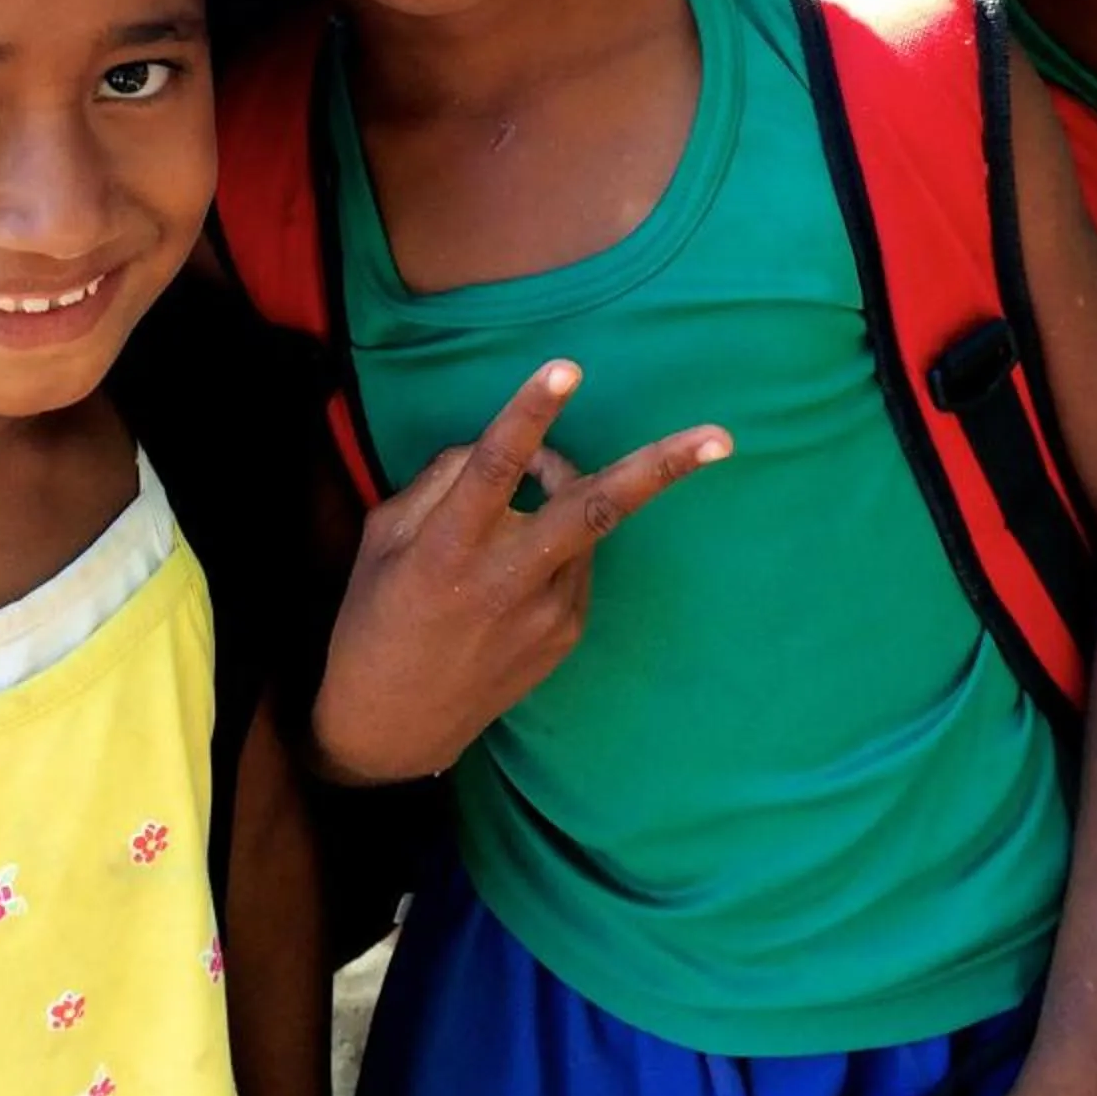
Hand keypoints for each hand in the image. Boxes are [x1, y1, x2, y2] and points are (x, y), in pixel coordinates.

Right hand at [311, 362, 728, 784]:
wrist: (392, 726)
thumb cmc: (374, 615)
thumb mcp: (384, 536)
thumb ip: (440, 480)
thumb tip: (500, 443)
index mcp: (448, 546)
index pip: (494, 467)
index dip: (530, 414)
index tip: (567, 369)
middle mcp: (507, 579)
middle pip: (596, 509)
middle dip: (662, 469)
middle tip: (722, 439)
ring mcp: (547, 613)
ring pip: (587, 522)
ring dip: (573, 485)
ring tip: (539, 473)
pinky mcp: (566, 634)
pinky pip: (577, 560)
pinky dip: (559, 537)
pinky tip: (517, 557)